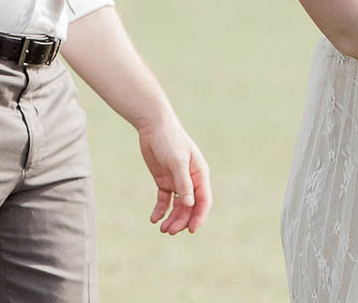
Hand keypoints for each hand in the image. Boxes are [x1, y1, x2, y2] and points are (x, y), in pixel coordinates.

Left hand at [138, 118, 211, 233]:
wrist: (154, 127)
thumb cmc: (169, 140)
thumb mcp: (177, 161)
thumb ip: (184, 183)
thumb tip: (189, 205)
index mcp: (199, 174)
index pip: (203, 201)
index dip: (199, 217)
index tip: (191, 230)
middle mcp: (190, 180)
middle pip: (190, 207)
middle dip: (182, 221)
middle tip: (169, 231)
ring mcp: (177, 181)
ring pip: (177, 206)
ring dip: (172, 218)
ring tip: (162, 229)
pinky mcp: (164, 181)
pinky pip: (164, 201)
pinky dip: (161, 211)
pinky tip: (154, 219)